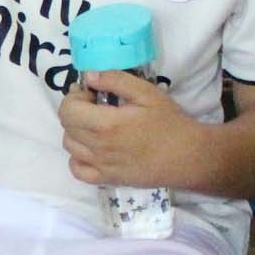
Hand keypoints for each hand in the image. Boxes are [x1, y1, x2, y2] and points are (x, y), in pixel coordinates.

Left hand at [60, 69, 208, 190]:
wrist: (188, 157)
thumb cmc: (170, 123)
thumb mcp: (147, 93)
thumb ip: (115, 80)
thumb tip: (89, 76)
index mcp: (107, 125)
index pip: (68, 110)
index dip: (74, 96)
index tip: (91, 92)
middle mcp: (99, 148)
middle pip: (67, 126)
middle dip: (75, 110)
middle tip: (94, 105)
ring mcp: (102, 166)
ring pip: (70, 146)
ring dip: (76, 131)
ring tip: (95, 124)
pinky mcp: (108, 179)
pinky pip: (78, 170)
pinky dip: (77, 157)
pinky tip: (92, 148)